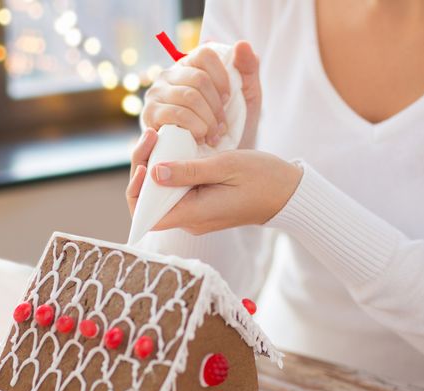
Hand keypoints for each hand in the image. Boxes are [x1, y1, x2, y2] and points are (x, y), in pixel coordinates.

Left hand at [127, 130, 301, 234]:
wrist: (287, 193)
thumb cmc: (262, 178)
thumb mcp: (225, 166)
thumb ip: (189, 170)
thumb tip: (154, 173)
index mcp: (194, 214)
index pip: (147, 216)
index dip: (136, 192)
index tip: (144, 164)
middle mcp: (190, 220)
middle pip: (149, 203)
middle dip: (143, 169)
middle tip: (151, 137)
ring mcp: (195, 214)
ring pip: (161, 195)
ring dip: (155, 167)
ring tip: (160, 137)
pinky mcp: (200, 206)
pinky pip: (175, 191)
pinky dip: (170, 170)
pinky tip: (173, 148)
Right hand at [141, 41, 261, 148]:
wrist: (215, 162)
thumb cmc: (231, 127)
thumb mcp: (246, 97)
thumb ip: (248, 69)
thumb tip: (242, 44)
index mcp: (190, 65)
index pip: (205, 54)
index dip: (222, 78)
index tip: (228, 100)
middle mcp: (169, 75)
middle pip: (199, 79)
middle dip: (216, 108)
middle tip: (222, 128)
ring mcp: (156, 94)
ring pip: (189, 97)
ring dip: (207, 121)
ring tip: (213, 136)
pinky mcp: (149, 115)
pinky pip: (176, 114)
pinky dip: (194, 128)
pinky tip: (199, 139)